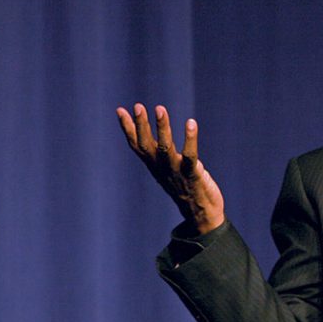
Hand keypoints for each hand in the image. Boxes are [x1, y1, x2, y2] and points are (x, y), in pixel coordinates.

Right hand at [116, 103, 224, 234]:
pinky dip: (190, 139)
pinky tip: (191, 123)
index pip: (138, 145)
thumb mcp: (170, 170)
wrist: (202, 215)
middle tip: (138, 106)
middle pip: (147, 145)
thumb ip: (163, 157)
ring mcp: (176, 172)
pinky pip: (190, 155)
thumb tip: (156, 142)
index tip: (120, 110)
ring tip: (160, 109)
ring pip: (165, 148)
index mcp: (155, 166)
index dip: (128, 128)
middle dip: (141, 125)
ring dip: (162, 128)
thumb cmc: (186, 189)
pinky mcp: (192, 174)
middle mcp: (162, 168)